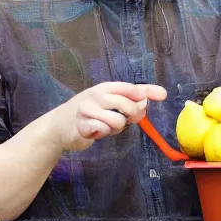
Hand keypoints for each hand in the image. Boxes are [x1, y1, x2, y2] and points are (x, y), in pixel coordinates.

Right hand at [51, 82, 166, 152]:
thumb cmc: (90, 112)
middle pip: (128, 105)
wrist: (60, 125)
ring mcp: (88, 109)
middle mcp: (97, 94)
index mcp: (106, 87)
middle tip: (126, 120)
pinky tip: (95, 131)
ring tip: (106, 126)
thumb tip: (159, 95)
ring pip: (117, 121)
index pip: (130, 88)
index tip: (160, 96)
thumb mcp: (110, 101)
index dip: (146, 93)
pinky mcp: (82, 125)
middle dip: (133, 116)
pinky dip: (103, 133)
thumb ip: (132, 98)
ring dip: (116, 128)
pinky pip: (103, 130)